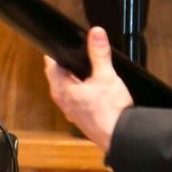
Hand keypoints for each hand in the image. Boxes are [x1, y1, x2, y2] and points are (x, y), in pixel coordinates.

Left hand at [43, 28, 133, 148]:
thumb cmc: (111, 113)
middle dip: (69, 63)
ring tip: (90, 69)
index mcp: (61, 89)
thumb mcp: (106, 76)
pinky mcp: (80, 116)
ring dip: (76, 77)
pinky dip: (82, 89)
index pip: (50, 63)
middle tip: (81, 52)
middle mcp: (62, 101)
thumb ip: (100, 53)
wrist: (121, 137)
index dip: (56, 51)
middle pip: (59, 74)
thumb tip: (95, 34)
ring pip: (68, 86)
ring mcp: (70, 109)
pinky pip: (76, 97)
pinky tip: (96, 88)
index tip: (63, 43)